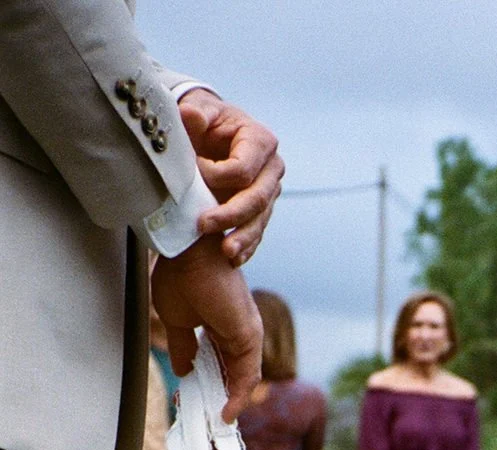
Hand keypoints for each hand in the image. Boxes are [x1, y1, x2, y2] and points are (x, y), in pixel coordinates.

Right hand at [151, 237, 262, 419]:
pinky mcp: (248, 336)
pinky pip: (247, 375)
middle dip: (218, 400)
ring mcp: (246, 334)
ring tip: (213, 424)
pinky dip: (238, 396)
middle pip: (233, 375)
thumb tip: (183, 371)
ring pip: (241, 379)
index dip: (208, 387)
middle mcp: (238, 332)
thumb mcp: (177, 321)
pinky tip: (226, 413)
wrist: (186, 251)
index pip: (220, 365)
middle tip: (203, 420)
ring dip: (228, 403)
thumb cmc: (179, 275)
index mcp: (222, 326)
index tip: (192, 403)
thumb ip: (183, 348)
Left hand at [178, 90, 282, 266]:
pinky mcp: (262, 210)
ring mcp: (269, 192)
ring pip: (259, 220)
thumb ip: (195, 113)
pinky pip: (257, 232)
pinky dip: (245, 247)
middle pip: (256, 198)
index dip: (216, 176)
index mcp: (260, 140)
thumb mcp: (199, 109)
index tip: (192, 174)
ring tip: (226, 252)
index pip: (242, 169)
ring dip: (242, 238)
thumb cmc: (205, 120)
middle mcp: (272, 168)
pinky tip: (232, 259)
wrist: (211, 132)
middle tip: (203, 224)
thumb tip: (191, 115)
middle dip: (231, 215)